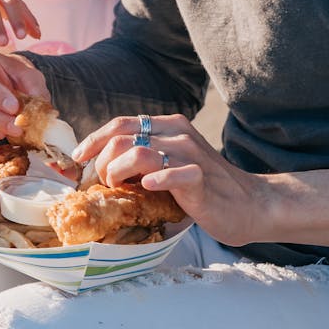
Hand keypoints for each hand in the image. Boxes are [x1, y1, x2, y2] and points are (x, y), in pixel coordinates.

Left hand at [74, 114, 263, 246]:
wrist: (249, 204)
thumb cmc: (205, 188)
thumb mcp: (173, 164)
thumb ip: (147, 158)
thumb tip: (104, 167)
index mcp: (170, 126)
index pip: (121, 123)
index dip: (94, 139)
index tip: (79, 159)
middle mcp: (178, 134)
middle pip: (123, 137)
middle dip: (103, 162)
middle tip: (106, 184)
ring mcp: (190, 155)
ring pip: (139, 152)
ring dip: (119, 172)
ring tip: (121, 189)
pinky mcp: (200, 178)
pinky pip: (172, 174)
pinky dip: (154, 180)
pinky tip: (147, 188)